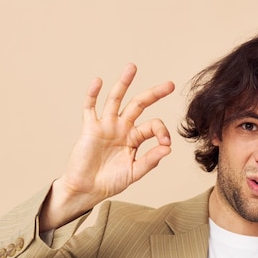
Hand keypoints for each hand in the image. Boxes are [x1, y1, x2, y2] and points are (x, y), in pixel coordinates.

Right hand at [40, 64, 174, 229]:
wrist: (87, 189)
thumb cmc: (110, 182)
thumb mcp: (134, 172)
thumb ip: (150, 160)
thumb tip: (168, 148)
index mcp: (135, 138)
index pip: (153, 125)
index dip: (162, 131)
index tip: (165, 143)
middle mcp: (122, 128)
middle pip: (139, 104)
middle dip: (154, 94)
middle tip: (170, 85)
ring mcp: (106, 126)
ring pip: (116, 99)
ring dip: (123, 83)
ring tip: (132, 67)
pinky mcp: (90, 128)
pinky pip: (90, 108)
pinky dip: (92, 94)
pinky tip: (98, 81)